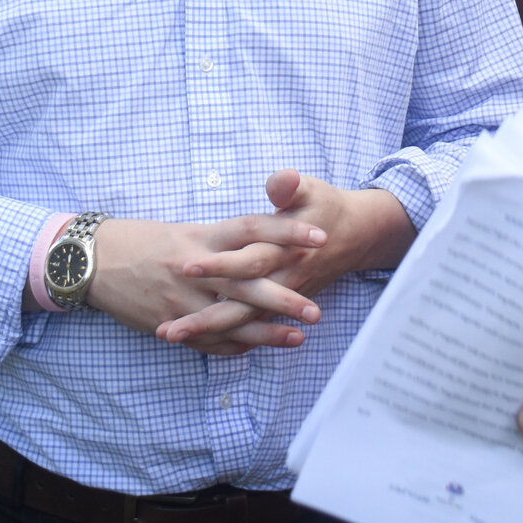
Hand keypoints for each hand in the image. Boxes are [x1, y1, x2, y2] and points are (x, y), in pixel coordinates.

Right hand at [86, 214, 328, 355]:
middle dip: (284, 298)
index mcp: (203, 237)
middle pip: (248, 284)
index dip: (287, 231)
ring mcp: (183, 302)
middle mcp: (195, 269)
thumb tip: (267, 238)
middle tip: (317, 309)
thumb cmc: (145, 240)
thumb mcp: (187, 229)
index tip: (319, 237)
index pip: (253, 229)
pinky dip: (235, 346)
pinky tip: (260, 348)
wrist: (94, 262)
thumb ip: (225, 238)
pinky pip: (209, 341)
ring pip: (232, 320)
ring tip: (298, 337)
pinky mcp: (171, 325)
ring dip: (266, 333)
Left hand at [154, 169, 416, 351]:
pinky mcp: (278, 306)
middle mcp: (281, 277)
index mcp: (283, 248)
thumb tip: (280, 180)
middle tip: (168, 327)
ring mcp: (279, 296)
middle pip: (241, 303)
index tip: (187, 267)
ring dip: (206, 331)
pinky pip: (250, 328)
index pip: (250, 260)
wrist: (354, 236)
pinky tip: (191, 342)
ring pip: (242, 321)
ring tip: (167, 336)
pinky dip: (223, 338)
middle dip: (205, 316)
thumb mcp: (311, 189)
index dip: (221, 264)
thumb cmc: (324, 208)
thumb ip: (291, 186)